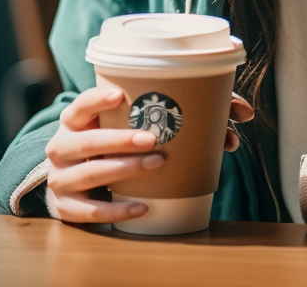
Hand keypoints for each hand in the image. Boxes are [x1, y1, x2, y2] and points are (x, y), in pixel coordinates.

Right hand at [44, 86, 253, 223]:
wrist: (73, 176)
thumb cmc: (113, 139)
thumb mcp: (128, 121)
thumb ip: (183, 110)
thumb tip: (244, 112)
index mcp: (75, 119)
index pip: (80, 104)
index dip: (97, 99)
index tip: (121, 94)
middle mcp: (62, 147)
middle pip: (87, 142)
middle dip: (120, 140)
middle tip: (152, 139)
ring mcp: (62, 180)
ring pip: (90, 174)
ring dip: (125, 170)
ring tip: (158, 164)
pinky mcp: (68, 208)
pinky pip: (92, 212)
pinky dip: (119, 209)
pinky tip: (144, 205)